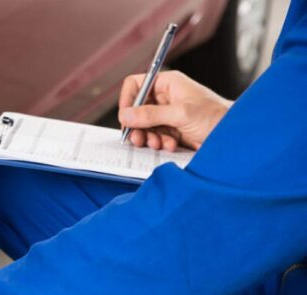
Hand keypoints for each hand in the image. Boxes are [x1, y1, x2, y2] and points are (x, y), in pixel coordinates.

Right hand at [118, 70, 232, 150]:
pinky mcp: (172, 129)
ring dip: (148, 137)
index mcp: (168, 84)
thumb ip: (151, 115)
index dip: (128, 100)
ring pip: (144, 125)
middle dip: (137, 126)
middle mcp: (166, 97)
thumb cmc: (216, 117)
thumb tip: (126, 116)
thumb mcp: (181, 114)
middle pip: (137, 109)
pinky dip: (159, 142)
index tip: (126, 118)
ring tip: (157, 143)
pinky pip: (154, 135)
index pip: (136, 85)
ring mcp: (168, 114)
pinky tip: (170, 145)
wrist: (233, 135)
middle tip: (138, 138)